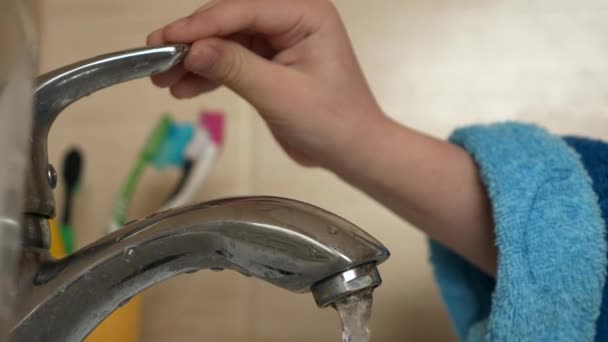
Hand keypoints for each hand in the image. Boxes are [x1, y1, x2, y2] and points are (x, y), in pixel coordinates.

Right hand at [147, 0, 386, 167]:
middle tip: (158, 58)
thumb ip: (236, 68)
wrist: (351, 150)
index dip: (202, 24)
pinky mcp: (270, 61)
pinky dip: (208, 73)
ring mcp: (279, 40)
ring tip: (165, 79)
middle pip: (230, 20)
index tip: (169, 38)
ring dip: (195, 59)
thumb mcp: (281, 94)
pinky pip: (231, 60)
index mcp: (306, 14)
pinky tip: (186, 87)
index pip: (244, 9)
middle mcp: (292, 20)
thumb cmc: (335, 122)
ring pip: (225, 40)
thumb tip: (193, 49)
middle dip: (193, 41)